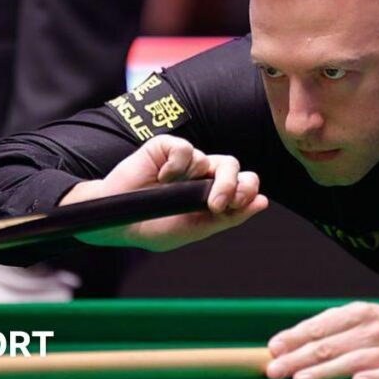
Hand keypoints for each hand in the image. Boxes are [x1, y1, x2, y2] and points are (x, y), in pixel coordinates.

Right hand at [61, 135, 268, 250]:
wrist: (116, 221)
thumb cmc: (153, 227)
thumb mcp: (194, 229)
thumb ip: (229, 217)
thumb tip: (263, 202)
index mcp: (212, 195)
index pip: (243, 184)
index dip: (247, 190)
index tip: (235, 204)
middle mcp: (202, 176)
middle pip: (233, 168)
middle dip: (233, 183)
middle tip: (219, 202)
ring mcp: (185, 162)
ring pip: (210, 158)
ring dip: (201, 177)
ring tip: (179, 192)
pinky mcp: (165, 148)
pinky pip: (184, 149)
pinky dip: (176, 165)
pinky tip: (161, 178)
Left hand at [265, 301, 378, 378]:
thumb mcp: (358, 319)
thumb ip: (324, 331)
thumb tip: (281, 346)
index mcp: (357, 313)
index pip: (320, 326)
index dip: (294, 338)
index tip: (272, 349)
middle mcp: (371, 329)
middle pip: (330, 346)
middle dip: (299, 359)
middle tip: (274, 371)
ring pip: (352, 361)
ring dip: (325, 372)